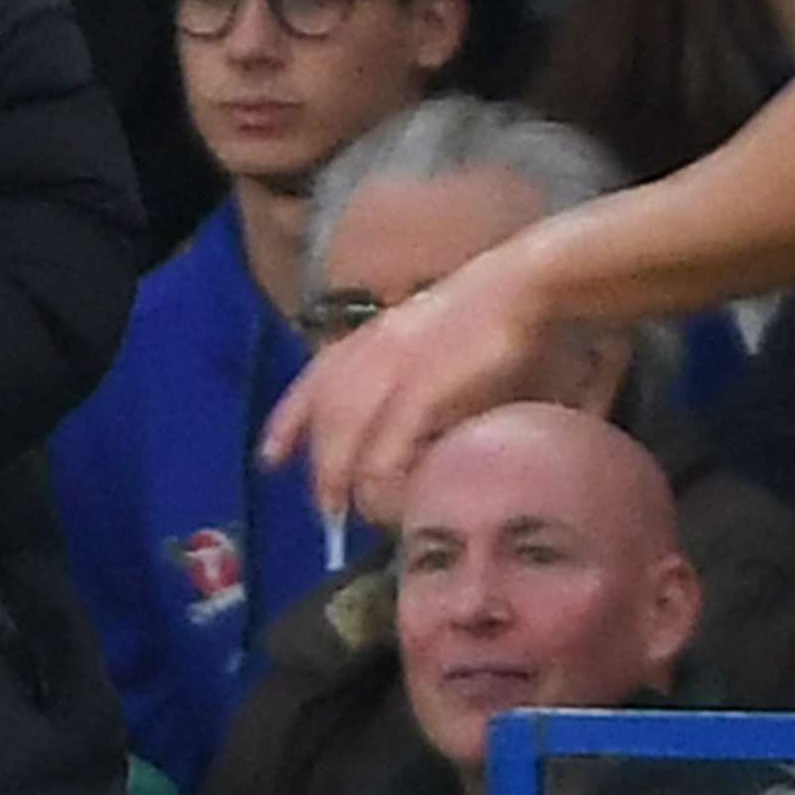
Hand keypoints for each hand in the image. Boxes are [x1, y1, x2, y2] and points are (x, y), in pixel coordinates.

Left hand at [265, 247, 557, 523]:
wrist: (524, 283)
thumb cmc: (487, 318)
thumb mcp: (431, 344)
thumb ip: (407, 382)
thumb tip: (402, 432)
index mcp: (372, 337)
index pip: (314, 382)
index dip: (287, 423)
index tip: (269, 459)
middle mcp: (372, 349)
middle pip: (327, 417)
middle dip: (322, 467)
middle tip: (329, 510)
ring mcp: (394, 365)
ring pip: (347, 432)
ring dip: (346, 477)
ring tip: (360, 511)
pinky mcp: (424, 385)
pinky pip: (388, 441)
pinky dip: (383, 474)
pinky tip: (390, 495)